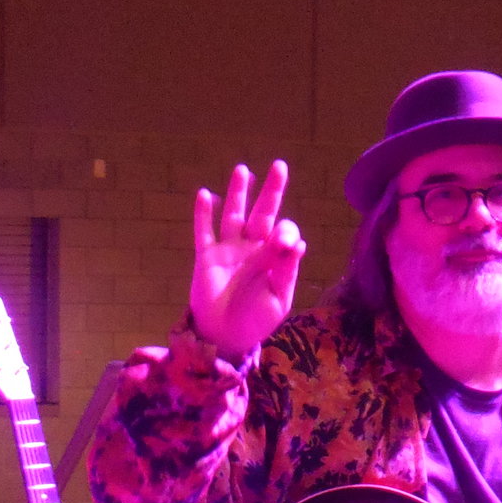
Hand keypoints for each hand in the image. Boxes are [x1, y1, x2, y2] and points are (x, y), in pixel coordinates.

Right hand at [190, 160, 305, 356]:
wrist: (226, 336)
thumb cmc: (257, 319)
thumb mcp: (279, 299)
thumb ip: (287, 271)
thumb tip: (299, 242)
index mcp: (274, 257)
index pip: (283, 232)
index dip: (286, 231)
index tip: (284, 243)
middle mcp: (252, 248)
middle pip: (262, 213)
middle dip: (271, 191)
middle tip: (279, 166)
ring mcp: (229, 250)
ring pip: (233, 215)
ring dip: (237, 193)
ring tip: (242, 170)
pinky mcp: (207, 257)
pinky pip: (204, 232)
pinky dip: (203, 214)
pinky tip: (204, 195)